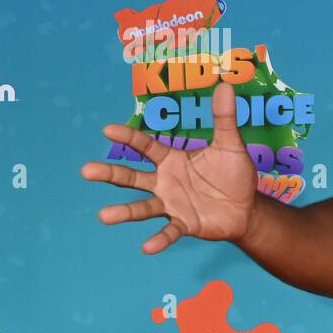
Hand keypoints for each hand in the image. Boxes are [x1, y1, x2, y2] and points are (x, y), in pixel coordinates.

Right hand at [79, 82, 258, 254]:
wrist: (247, 208)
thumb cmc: (234, 174)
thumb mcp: (231, 144)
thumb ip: (224, 118)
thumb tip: (224, 85)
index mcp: (171, 159)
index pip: (145, 146)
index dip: (128, 138)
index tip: (107, 130)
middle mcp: (165, 181)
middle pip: (131, 177)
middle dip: (109, 174)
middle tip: (85, 170)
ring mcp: (172, 204)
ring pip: (142, 206)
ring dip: (124, 212)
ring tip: (104, 215)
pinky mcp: (184, 224)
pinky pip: (168, 232)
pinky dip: (158, 239)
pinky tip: (146, 247)